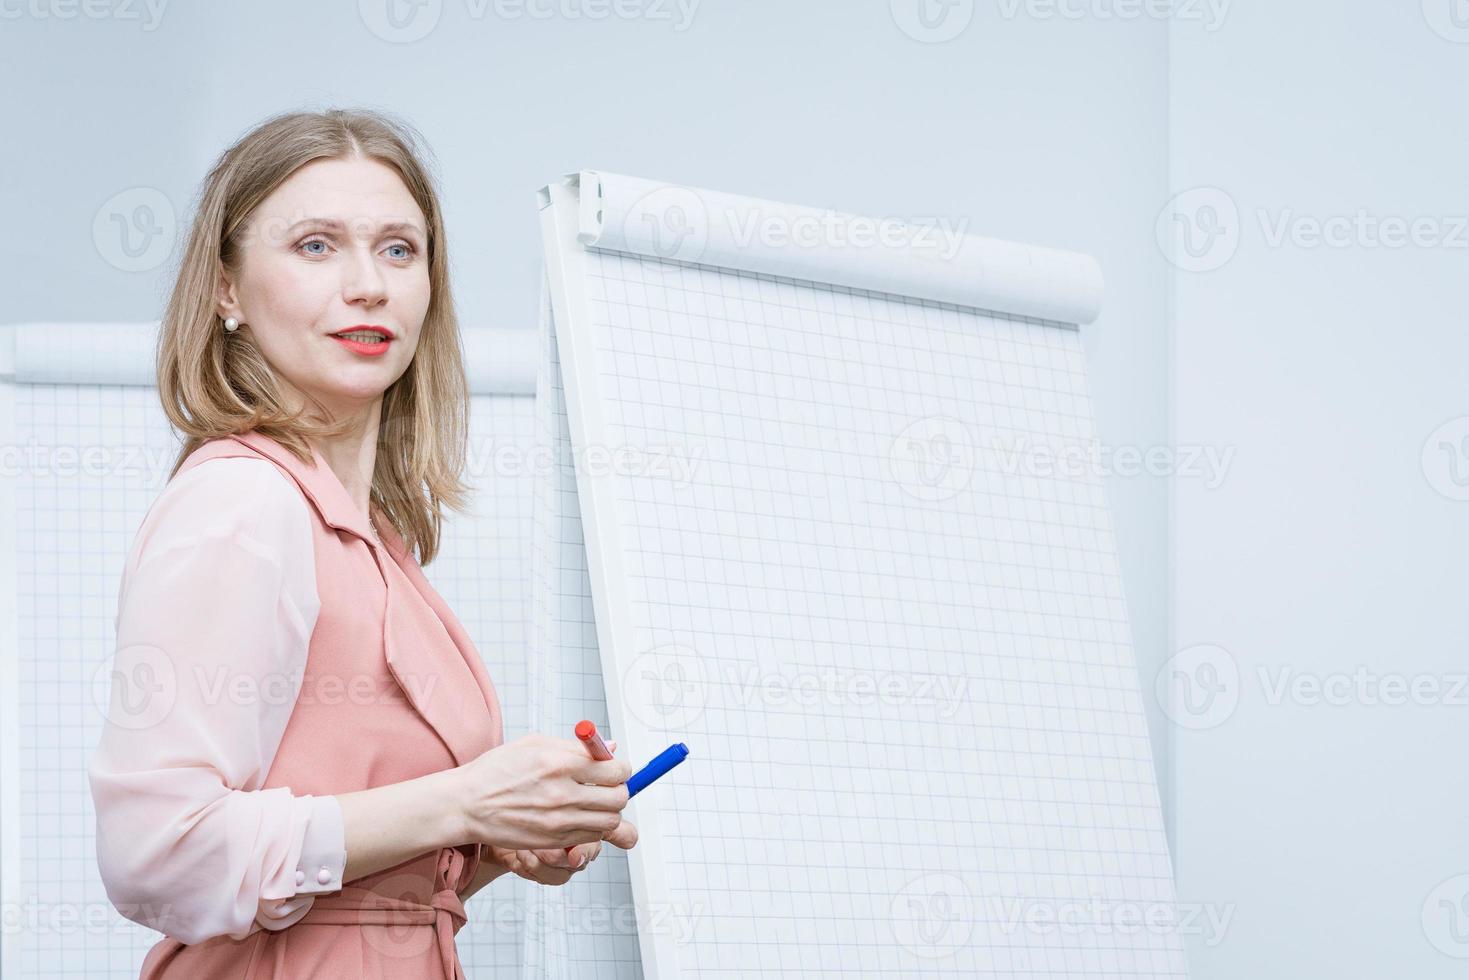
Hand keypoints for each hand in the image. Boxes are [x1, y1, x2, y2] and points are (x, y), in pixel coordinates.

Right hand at [453, 733, 632, 851]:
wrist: (467, 804)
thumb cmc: (496, 771)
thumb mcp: (535, 744)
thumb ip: (576, 747)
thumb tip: (609, 746)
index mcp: (560, 763)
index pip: (615, 769)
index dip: (621, 768)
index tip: (616, 768)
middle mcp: (563, 794)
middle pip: (618, 797)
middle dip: (619, 790)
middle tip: (609, 785)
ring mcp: (559, 821)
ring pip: (609, 821)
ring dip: (609, 811)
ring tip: (595, 802)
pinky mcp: (553, 841)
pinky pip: (590, 837)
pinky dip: (593, 827)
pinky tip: (579, 816)